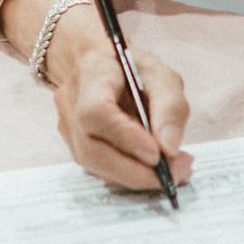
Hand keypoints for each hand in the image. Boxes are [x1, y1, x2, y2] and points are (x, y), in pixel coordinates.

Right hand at [1, 0, 193, 192]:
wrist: (102, 66)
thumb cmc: (133, 69)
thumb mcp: (162, 76)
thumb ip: (170, 108)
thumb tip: (169, 149)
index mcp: (91, 75)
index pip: (96, 112)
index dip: (125, 137)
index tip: (157, 154)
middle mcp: (70, 103)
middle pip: (91, 149)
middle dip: (135, 171)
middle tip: (176, 173)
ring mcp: (67, 127)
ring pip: (94, 165)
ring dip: (135, 177)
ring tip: (171, 172)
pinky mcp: (74, 146)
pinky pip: (98, 168)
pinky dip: (127, 175)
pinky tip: (152, 169)